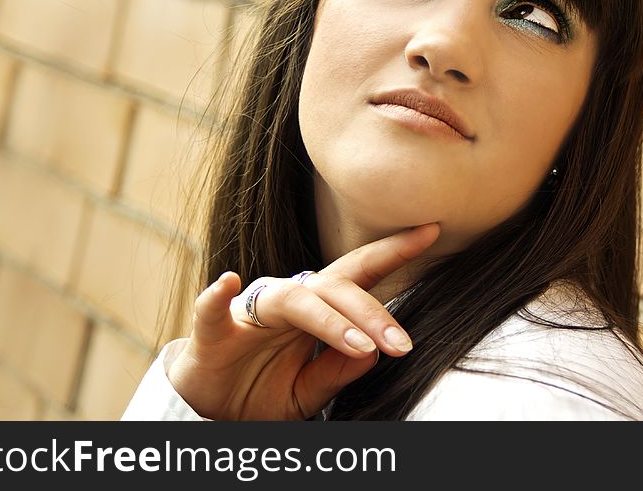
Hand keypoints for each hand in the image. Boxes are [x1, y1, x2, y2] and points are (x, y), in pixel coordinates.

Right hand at [165, 223, 440, 419]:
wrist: (211, 410)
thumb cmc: (263, 390)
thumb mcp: (311, 391)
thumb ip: (338, 371)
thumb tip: (375, 352)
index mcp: (316, 310)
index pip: (361, 275)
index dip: (395, 252)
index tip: (432, 230)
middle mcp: (289, 301)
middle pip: (337, 287)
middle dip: (373, 312)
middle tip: (402, 344)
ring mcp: (252, 311)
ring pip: (296, 299)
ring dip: (330, 321)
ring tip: (360, 345)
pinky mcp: (213, 331)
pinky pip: (211, 309)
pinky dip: (217, 296)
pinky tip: (228, 282)